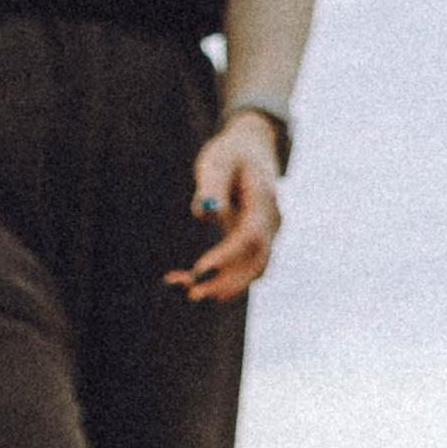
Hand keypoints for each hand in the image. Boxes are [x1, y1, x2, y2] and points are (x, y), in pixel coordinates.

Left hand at [167, 112, 282, 301]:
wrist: (252, 150)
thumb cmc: (232, 153)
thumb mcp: (218, 160)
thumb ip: (212, 185)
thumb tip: (204, 213)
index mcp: (264, 200)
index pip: (251, 236)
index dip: (228, 257)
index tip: (200, 272)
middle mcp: (271, 224)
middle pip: (256, 264)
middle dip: (226, 284)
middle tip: (191, 297)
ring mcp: (265, 238)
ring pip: (247, 274)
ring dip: (217, 287)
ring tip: (175, 286)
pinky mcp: (252, 247)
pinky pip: (237, 270)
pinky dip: (214, 280)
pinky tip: (181, 279)